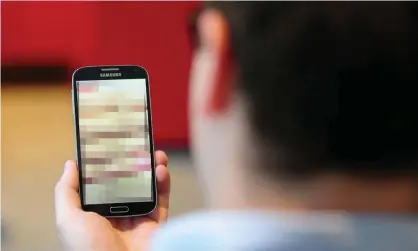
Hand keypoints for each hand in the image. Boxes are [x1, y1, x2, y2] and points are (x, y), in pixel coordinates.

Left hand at [55, 151, 169, 250]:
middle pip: (128, 183)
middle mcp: (116, 216)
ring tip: (154, 154)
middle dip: (134, 165)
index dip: (109, 164)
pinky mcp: (155, 225)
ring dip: (152, 170)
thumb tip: (70, 165)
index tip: (114, 147)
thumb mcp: (68, 218)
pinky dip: (164, 184)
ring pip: (147, 190)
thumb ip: (67, 191)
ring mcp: (137, 220)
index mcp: (94, 213)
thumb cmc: (89, 249)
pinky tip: (162, 170)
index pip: (103, 183)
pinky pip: (162, 202)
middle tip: (139, 148)